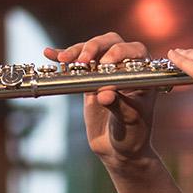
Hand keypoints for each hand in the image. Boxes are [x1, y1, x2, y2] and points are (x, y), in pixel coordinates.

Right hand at [44, 32, 158, 169]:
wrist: (119, 149)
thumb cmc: (132, 134)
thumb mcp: (129, 121)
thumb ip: (119, 105)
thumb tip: (105, 94)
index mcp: (143, 74)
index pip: (133, 52)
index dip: (119, 53)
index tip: (105, 65)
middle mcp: (126, 67)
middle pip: (110, 43)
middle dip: (94, 47)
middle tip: (82, 61)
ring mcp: (106, 71)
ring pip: (91, 50)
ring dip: (76, 51)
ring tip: (63, 60)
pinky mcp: (88, 79)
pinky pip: (75, 64)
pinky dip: (62, 57)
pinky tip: (49, 53)